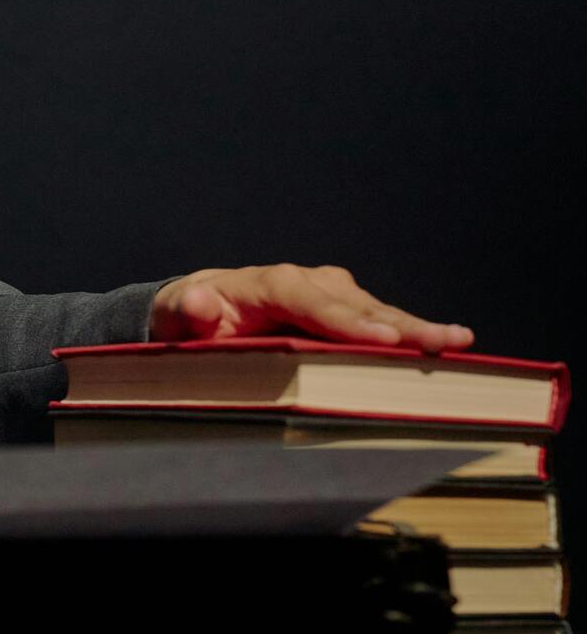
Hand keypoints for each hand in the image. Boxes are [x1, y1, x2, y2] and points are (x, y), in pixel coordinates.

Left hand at [149, 264, 472, 352]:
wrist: (197, 308)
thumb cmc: (187, 318)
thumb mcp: (174, 318)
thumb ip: (187, 313)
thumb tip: (200, 303)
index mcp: (265, 285)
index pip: (309, 301)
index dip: (347, 322)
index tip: (383, 342)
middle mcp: (304, 282)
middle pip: (354, 305)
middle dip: (398, 326)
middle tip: (443, 343)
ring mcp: (327, 294)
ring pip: (374, 312)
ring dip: (416, 330)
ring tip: (460, 344)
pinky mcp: (341, 310)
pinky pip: (376, 324)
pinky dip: (409, 336)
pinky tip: (447, 350)